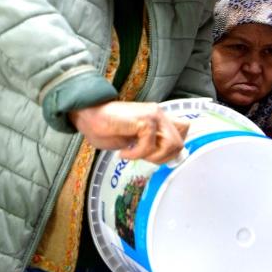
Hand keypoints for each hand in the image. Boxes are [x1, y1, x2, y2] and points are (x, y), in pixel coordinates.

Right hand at [68, 101, 188, 163]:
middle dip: (162, 158)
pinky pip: (150, 146)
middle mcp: (159, 113)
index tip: (156, 157)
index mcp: (157, 117)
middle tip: (142, 158)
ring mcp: (153, 115)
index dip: (174, 147)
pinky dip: (136, 155)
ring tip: (134, 154)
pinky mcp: (144, 120)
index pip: (183, 129)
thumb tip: (167, 157)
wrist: (87, 116)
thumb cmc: (105, 128)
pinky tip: (123, 153)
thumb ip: (150, 143)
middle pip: (179, 142)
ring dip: (153, 157)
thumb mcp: (133, 138)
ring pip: (172, 144)